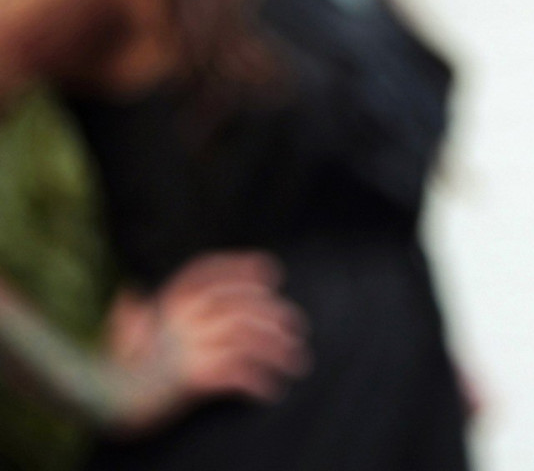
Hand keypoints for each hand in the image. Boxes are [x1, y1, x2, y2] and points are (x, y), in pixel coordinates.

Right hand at [101, 252, 309, 436]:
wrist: (102, 400)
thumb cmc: (116, 366)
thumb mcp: (128, 328)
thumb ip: (139, 308)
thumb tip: (131, 292)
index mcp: (170, 300)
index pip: (214, 271)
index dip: (246, 268)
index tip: (273, 275)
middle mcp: (183, 316)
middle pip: (244, 303)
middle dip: (277, 315)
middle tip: (297, 330)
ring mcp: (189, 344)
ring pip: (250, 336)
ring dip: (279, 349)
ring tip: (296, 361)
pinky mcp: (192, 376)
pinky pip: (239, 373)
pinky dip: (259, 381)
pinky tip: (270, 391)